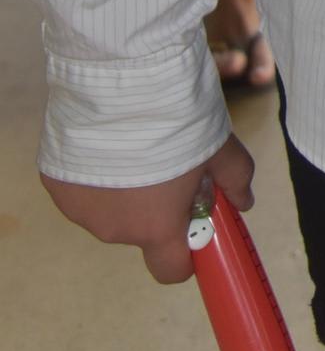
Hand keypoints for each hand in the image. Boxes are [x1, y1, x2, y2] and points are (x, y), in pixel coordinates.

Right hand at [42, 130, 254, 284]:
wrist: (122, 80)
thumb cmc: (177, 117)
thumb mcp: (219, 146)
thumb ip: (235, 179)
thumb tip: (244, 200)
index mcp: (157, 228)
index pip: (171, 269)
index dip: (185, 252)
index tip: (192, 223)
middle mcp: (114, 229)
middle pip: (141, 229)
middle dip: (154, 205)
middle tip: (165, 161)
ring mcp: (80, 209)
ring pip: (109, 207)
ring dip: (122, 186)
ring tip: (133, 141)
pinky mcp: (55, 185)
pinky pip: (81, 186)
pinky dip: (94, 170)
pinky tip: (105, 137)